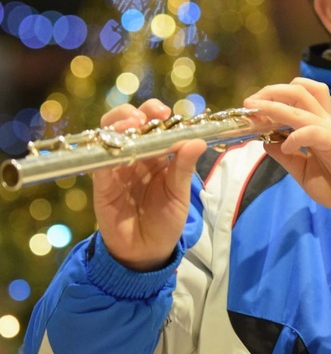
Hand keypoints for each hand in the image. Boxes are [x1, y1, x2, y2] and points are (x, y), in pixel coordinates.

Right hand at [92, 99, 205, 271]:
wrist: (147, 251)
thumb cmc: (166, 220)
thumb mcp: (179, 194)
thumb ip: (184, 167)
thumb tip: (198, 141)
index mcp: (157, 154)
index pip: (152, 124)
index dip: (155, 113)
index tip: (165, 113)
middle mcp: (134, 156)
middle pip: (126, 123)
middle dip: (131, 114)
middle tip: (143, 118)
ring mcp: (116, 168)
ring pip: (107, 137)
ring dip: (116, 127)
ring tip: (129, 126)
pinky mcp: (102, 185)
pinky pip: (98, 165)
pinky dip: (103, 154)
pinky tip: (112, 149)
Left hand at [244, 78, 330, 214]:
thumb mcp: (304, 172)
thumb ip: (287, 158)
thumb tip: (266, 142)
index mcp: (316, 126)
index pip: (294, 98)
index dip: (270, 100)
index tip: (249, 112)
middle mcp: (322, 121)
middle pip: (297, 90)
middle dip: (270, 92)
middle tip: (249, 103)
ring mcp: (329, 129)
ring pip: (301, 102)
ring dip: (275, 104)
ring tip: (256, 112)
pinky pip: (311, 130)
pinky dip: (294, 136)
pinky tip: (285, 146)